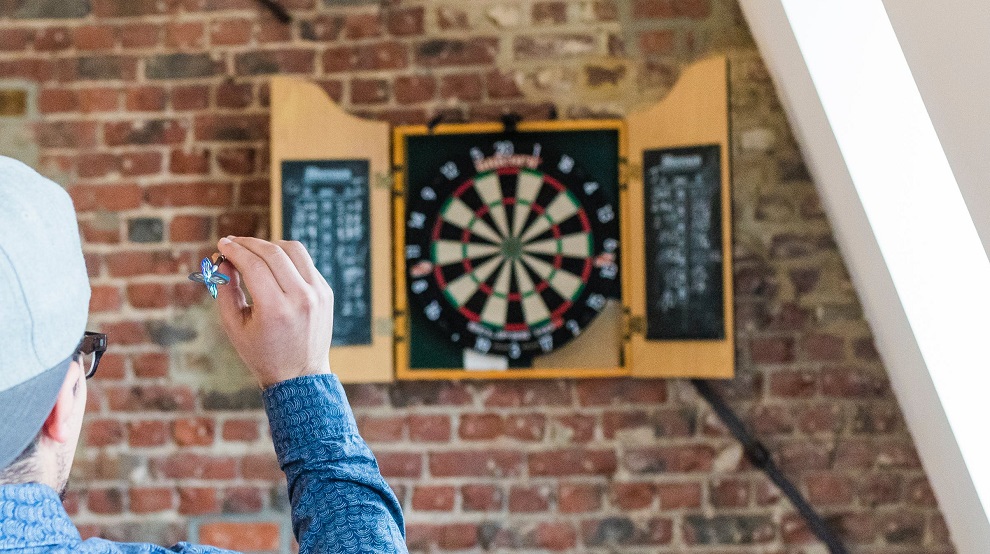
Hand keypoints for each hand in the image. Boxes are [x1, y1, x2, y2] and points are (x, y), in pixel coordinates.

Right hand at [215, 236, 333, 387]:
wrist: (300, 375)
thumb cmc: (262, 353)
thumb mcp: (234, 326)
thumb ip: (226, 290)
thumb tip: (223, 259)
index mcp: (276, 310)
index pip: (253, 265)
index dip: (235, 250)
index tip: (222, 244)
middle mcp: (301, 298)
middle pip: (273, 252)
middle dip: (248, 243)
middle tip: (232, 243)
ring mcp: (318, 293)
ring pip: (294, 250)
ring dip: (270, 245)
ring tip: (252, 251)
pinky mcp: (326, 291)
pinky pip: (305, 263)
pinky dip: (286, 258)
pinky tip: (272, 264)